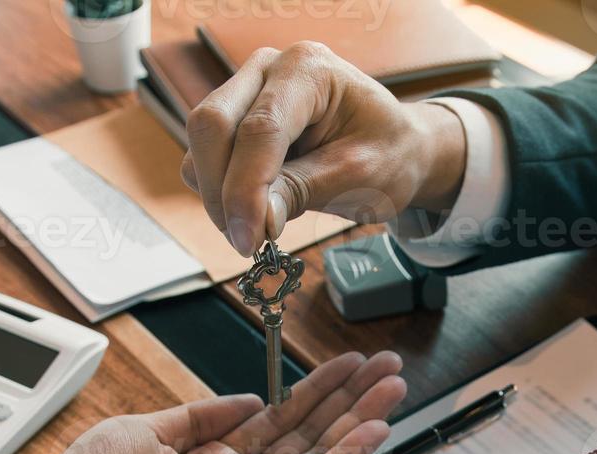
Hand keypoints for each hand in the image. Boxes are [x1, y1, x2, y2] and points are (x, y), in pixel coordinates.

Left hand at [0, 352, 405, 453]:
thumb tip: (252, 399)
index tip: (347, 363)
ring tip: (395, 387)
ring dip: (360, 420)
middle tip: (389, 365)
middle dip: (350, 397)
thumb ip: (203, 414)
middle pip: (309, 431)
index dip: (315, 387)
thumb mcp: (147, 428)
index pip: (278, 417)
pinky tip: (373, 430)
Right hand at [181, 41, 467, 256]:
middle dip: (221, 191)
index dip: (245, 188)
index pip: (260, 128)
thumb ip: (303, 191)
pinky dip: (221, 190)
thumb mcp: (358, 177)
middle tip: (247, 242)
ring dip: (218, 194)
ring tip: (260, 226)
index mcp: (309, 69)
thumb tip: (253, 222)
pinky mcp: (234, 117)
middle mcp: (269, 68)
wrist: (394, 147)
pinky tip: (257, 206)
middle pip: (212, 125)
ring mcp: (247, 89)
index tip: (249, 240)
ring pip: (202, 143)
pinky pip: (205, 156)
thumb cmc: (387, 154)